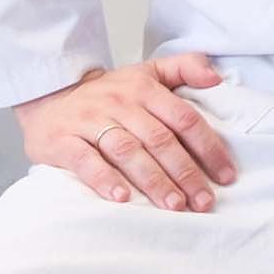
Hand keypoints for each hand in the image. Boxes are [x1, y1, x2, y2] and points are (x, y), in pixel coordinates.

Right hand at [15, 55, 236, 211]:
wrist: (47, 98)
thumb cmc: (108, 94)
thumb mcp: (147, 73)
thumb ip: (185, 68)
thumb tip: (217, 77)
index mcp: (144, 88)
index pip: (184, 119)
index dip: (208, 147)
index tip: (226, 176)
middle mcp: (119, 103)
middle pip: (160, 139)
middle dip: (186, 172)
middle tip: (204, 202)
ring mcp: (90, 121)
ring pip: (127, 151)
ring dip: (153, 180)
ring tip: (174, 205)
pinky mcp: (62, 141)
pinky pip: (85, 160)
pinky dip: (104, 179)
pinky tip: (122, 198)